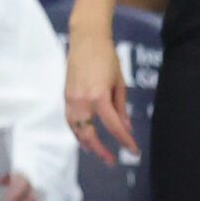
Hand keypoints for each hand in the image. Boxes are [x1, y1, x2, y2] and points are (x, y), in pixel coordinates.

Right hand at [64, 31, 136, 164]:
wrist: (86, 40)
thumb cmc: (107, 58)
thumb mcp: (120, 82)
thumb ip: (121, 107)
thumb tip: (126, 128)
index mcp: (98, 97)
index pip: (113, 126)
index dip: (124, 141)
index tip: (133, 151)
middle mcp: (81, 101)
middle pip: (89, 134)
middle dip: (100, 150)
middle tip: (112, 160)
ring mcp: (70, 100)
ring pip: (75, 130)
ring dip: (86, 143)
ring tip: (97, 152)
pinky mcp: (65, 97)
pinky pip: (71, 120)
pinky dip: (78, 131)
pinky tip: (85, 136)